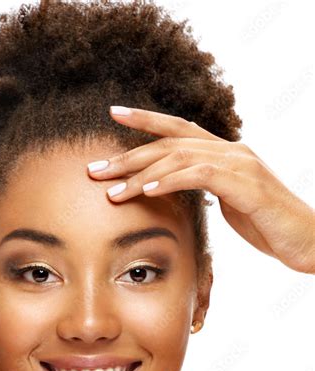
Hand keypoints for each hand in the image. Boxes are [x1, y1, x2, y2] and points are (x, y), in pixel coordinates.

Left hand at [87, 106, 314, 273]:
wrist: (308, 239)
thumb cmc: (267, 225)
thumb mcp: (229, 203)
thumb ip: (204, 189)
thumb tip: (174, 190)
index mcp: (224, 153)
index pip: (178, 129)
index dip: (145, 120)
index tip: (113, 115)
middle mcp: (230, 150)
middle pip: (169, 143)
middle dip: (128, 155)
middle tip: (94, 169)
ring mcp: (240, 163)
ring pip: (179, 158)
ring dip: (140, 173)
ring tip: (110, 190)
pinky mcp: (247, 183)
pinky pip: (201, 175)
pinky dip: (170, 181)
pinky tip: (147, 190)